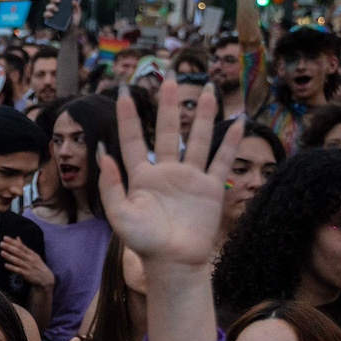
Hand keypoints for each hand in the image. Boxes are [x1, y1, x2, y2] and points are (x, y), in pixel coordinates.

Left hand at [0, 236, 53, 288]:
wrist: (45, 278)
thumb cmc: (37, 265)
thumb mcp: (32, 254)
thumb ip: (23, 247)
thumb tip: (17, 238)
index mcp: (31, 253)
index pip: (21, 246)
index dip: (13, 242)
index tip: (5, 238)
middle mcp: (29, 259)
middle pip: (19, 252)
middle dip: (10, 248)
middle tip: (1, 243)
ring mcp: (28, 266)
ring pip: (18, 261)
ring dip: (9, 256)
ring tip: (2, 252)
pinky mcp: (26, 274)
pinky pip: (18, 270)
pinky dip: (12, 268)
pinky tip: (6, 265)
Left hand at [97, 77, 235, 267]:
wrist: (174, 262)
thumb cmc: (144, 242)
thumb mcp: (120, 215)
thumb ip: (111, 185)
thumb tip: (102, 153)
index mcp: (141, 176)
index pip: (132, 139)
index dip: (127, 116)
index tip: (123, 90)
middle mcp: (166, 171)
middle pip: (167, 130)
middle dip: (168, 104)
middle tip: (170, 77)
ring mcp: (190, 178)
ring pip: (197, 139)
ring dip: (203, 115)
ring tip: (209, 89)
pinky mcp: (211, 188)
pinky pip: (221, 160)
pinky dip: (230, 142)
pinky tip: (238, 122)